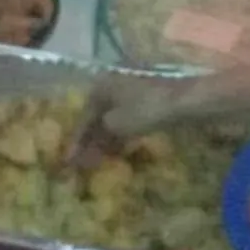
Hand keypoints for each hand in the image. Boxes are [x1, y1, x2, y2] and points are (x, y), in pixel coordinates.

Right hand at [73, 74, 190, 159]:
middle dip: (89, 141)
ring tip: (97, 161)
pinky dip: (118, 136)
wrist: (181, 101)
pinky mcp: (143, 101)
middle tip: (82, 163)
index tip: (68, 162)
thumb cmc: (145, 109)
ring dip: (103, 140)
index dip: (76, 142)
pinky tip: (117, 150)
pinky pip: (123, 120)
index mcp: (99, 87)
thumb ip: (99, 138)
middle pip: (95, 118)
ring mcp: (127, 92)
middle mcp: (110, 86)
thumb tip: (87, 149)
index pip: (82, 118)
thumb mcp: (117, 125)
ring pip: (110, 119)